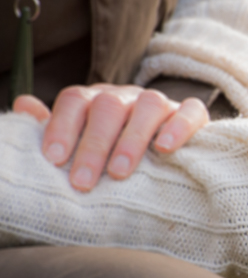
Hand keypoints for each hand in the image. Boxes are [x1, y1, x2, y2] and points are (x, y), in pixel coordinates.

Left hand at [14, 84, 209, 191]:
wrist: (169, 157)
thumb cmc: (115, 155)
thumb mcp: (82, 143)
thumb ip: (56, 127)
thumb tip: (24, 104)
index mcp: (96, 101)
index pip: (74, 101)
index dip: (61, 127)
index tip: (54, 159)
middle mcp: (127, 97)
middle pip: (108, 107)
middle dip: (93, 145)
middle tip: (83, 181)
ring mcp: (161, 103)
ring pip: (148, 107)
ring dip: (131, 140)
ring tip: (119, 173)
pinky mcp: (192, 114)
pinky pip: (190, 112)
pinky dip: (178, 127)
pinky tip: (165, 148)